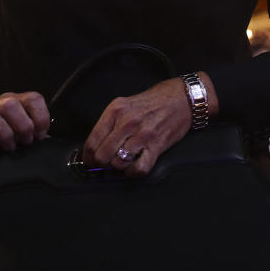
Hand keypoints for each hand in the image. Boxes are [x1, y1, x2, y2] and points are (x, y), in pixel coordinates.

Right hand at [0, 91, 50, 160]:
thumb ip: (34, 133)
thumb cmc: (1, 137)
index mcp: (16, 101)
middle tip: (25, 142)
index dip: (41, 118)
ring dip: (4, 134)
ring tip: (9, 148)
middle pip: (10, 105)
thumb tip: (50, 142)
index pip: (33, 99)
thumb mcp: (21, 132)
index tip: (40, 136)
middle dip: (22, 127)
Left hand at [82, 73, 214, 177]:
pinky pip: (138, 168)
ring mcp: (143, 134)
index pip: (92, 142)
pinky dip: (134, 172)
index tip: (91, 162)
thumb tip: (95, 149)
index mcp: (115, 111)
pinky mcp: (157, 145)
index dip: (88, 158)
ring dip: (119, 167)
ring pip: (118, 164)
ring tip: (124, 160)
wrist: (181, 99)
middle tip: (107, 163)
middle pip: (102, 156)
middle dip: (102, 164)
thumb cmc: (153, 102)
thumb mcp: (125, 105)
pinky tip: (135, 165)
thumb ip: (109, 124)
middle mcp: (127, 122)